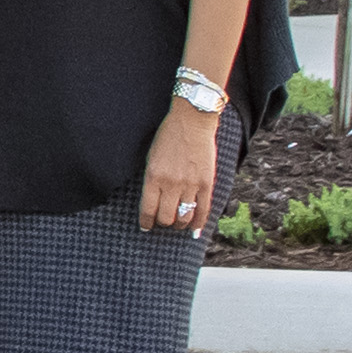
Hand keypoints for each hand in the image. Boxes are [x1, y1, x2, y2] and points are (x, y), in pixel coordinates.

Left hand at [141, 102, 220, 234]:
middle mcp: (171, 184)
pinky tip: (195, 230)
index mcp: (153, 177)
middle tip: (162, 223)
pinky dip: (199, 223)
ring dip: (179, 224)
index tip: (145, 227)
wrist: (191, 122)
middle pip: (166, 217)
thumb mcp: (151, 158)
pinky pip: (204, 209)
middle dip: (163, 224)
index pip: (148, 209)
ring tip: (177, 224)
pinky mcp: (206, 183)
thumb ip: (152, 180)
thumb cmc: (167, 138)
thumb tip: (153, 202)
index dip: (146, 222)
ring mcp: (190, 184)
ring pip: (184, 216)